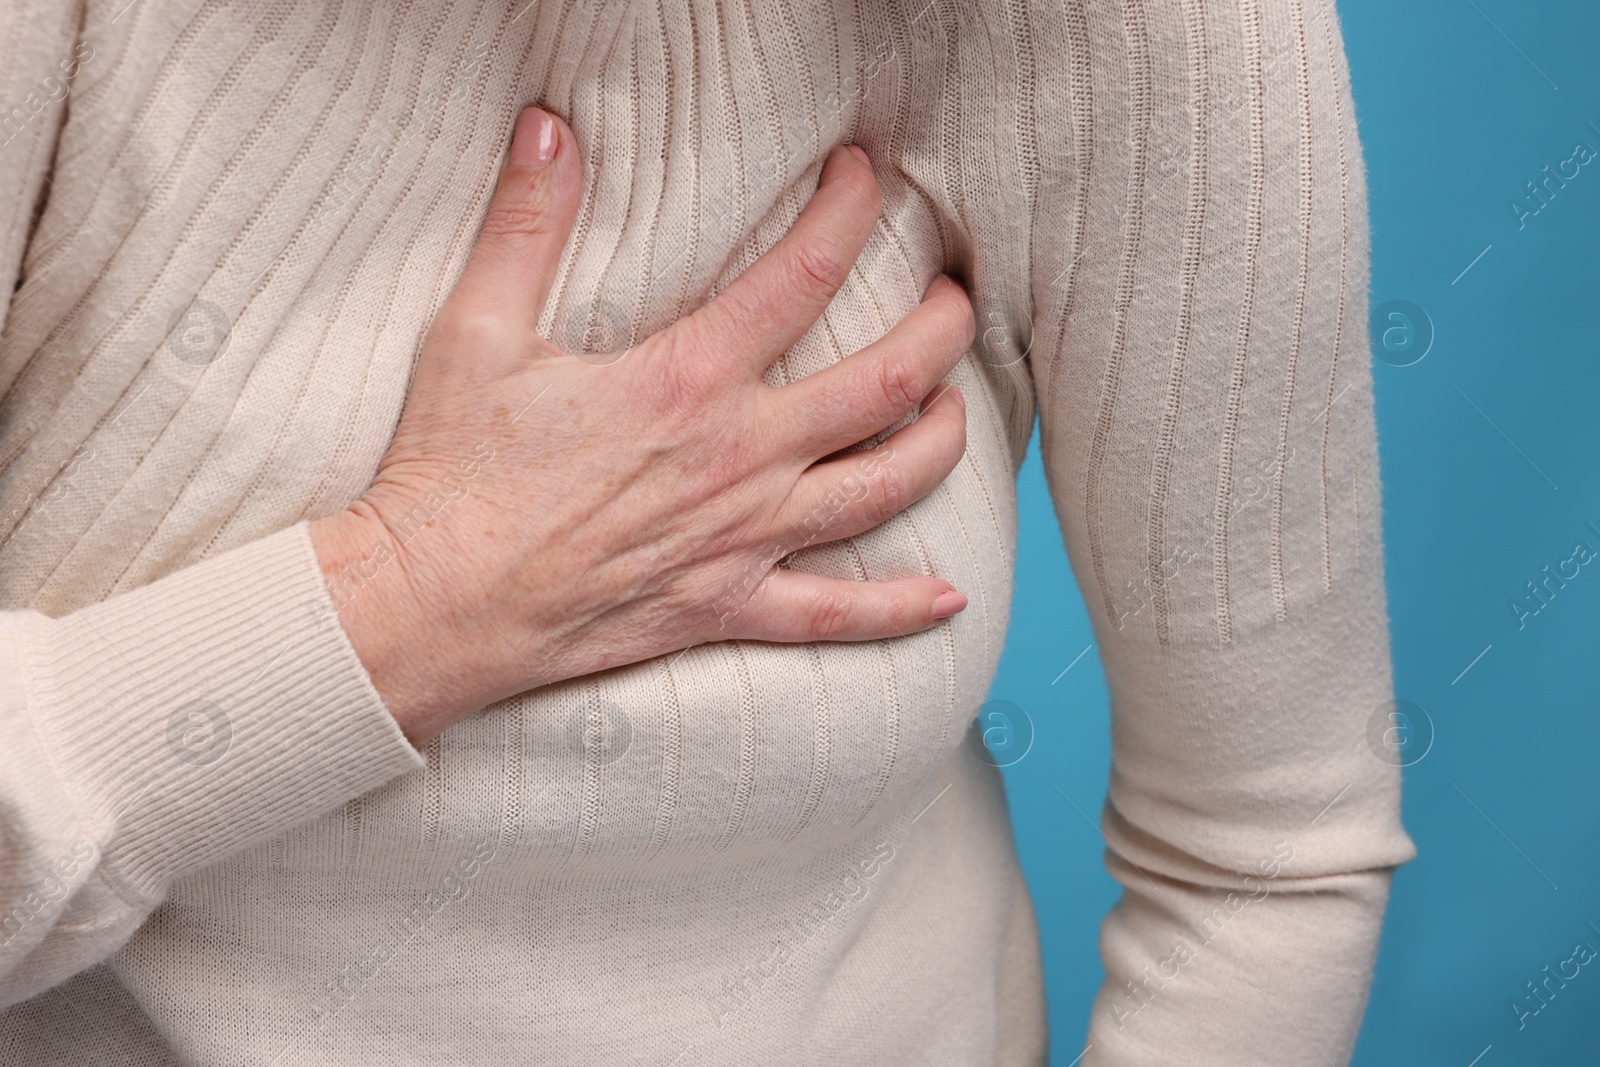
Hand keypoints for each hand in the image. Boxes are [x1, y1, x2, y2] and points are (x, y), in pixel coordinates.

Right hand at [310, 108, 973, 745]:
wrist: (432, 604)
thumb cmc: (451, 472)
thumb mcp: (476, 331)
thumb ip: (526, 226)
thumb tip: (546, 128)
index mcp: (689, 380)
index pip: (805, 274)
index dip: (850, 211)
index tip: (867, 178)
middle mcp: (739, 457)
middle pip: (885, 383)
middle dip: (941, 331)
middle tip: (958, 298)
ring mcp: (742, 538)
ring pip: (884, 487)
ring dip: (940, 443)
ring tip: (959, 408)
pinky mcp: (726, 606)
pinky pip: (832, 615)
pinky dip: (895, 611)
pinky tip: (946, 601)